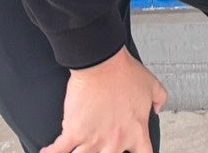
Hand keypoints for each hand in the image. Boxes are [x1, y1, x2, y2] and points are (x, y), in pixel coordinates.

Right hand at [42, 46, 166, 152]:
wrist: (102, 63)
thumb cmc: (124, 72)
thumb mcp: (152, 85)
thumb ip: (160, 99)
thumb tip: (158, 108)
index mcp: (136, 130)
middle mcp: (116, 140)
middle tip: (99, 145)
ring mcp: (94, 139)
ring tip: (76, 148)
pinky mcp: (74, 133)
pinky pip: (59, 151)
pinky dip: (51, 152)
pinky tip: (47, 151)